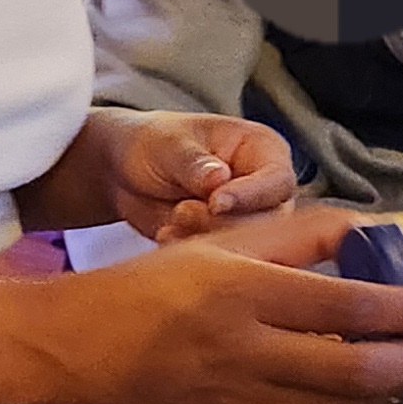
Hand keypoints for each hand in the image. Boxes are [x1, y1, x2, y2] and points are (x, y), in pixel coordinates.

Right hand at [22, 237, 402, 403]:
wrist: (79, 348)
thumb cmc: (154, 287)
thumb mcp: (221, 242)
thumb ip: (298, 234)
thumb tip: (368, 230)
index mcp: (246, 292)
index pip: (350, 305)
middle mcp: (246, 352)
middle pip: (358, 371)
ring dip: (383, 394)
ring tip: (402, 369)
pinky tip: (342, 403)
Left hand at [98, 111, 297, 240]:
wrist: (125, 171)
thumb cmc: (155, 143)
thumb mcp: (169, 144)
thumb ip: (195, 163)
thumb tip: (220, 178)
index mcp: (264, 150)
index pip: (277, 179)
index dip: (250, 195)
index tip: (215, 202)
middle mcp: (264, 188)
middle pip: (268, 221)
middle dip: (221, 222)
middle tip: (182, 211)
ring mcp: (248, 220)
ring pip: (247, 246)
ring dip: (206, 239)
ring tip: (171, 222)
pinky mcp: (228, 245)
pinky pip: (223, 260)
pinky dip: (192, 252)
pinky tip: (166, 235)